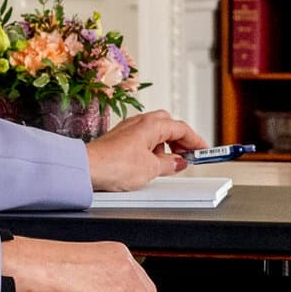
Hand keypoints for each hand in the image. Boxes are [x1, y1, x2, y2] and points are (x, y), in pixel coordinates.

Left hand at [85, 109, 208, 190]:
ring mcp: (127, 130)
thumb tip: (178, 162)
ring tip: (168, 164)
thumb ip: (169, 164)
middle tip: (187, 156)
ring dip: (165, 146)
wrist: (86, 169)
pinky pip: (141, 140)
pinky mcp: (118, 140)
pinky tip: (150, 164)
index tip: (203, 150)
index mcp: (151, 124)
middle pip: (168, 125)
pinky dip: (151, 149)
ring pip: (154, 132)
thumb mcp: (151, 168)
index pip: (181, 128)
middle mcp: (139, 122)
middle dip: (180, 140)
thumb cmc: (114, 164)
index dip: (195, 140)